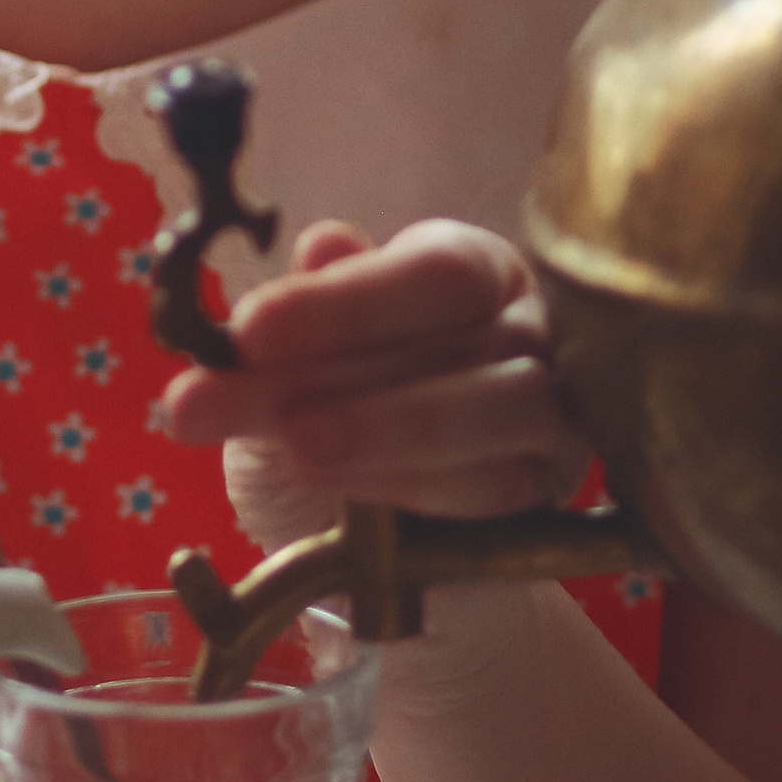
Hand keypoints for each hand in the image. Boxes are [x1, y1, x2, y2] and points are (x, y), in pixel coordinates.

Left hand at [159, 215, 593, 558]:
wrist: (364, 537)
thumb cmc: (331, 416)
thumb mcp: (292, 368)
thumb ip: (300, 320)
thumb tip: (323, 245)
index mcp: (472, 267)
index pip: (432, 271)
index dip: (343, 300)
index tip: (247, 329)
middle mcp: (527, 326)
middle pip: (463, 334)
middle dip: (337, 364)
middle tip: (228, 398)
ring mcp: (553, 409)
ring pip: (495, 406)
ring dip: (384, 426)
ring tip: (294, 445)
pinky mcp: (548, 487)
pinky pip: (491, 484)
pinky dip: (405, 483)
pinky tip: (331, 484)